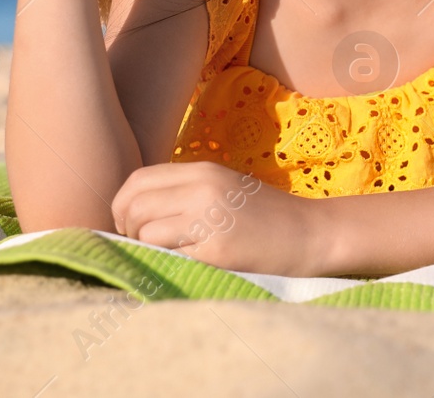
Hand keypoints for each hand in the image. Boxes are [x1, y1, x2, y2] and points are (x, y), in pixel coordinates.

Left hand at [111, 162, 327, 275]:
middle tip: (142, 243)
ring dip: (144, 246)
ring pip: (145, 229)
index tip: (131, 224)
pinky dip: (164, 260)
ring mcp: (209, 216)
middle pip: (134, 204)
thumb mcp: (224, 188)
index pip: (138, 179)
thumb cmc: (266, 216)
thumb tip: (133, 211)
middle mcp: (203, 187)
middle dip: (127, 228)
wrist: (310, 234)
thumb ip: (185, 191)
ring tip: (164, 254)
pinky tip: (183, 264)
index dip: (122, 204)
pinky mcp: (216, 248)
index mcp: (203, 170)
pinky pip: (167, 252)